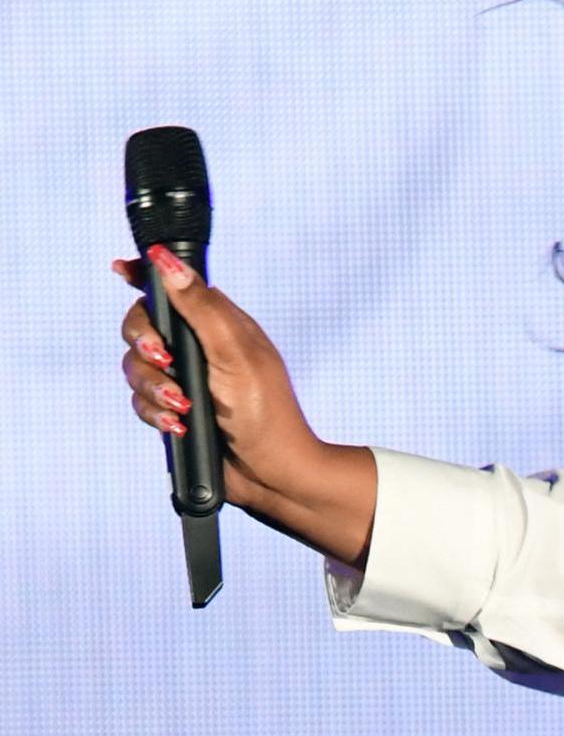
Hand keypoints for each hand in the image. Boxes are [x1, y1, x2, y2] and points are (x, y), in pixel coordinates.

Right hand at [113, 246, 374, 563]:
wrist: (270, 472)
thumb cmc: (266, 411)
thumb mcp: (235, 352)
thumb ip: (201, 308)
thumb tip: (168, 262)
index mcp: (219, 324)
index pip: (174, 289)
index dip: (145, 277)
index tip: (121, 269)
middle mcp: (199, 347)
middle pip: (141, 326)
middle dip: (144, 345)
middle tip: (166, 362)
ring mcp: (185, 378)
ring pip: (135, 367)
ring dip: (154, 388)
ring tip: (183, 406)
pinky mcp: (174, 409)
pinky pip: (140, 401)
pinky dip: (155, 414)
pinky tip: (180, 426)